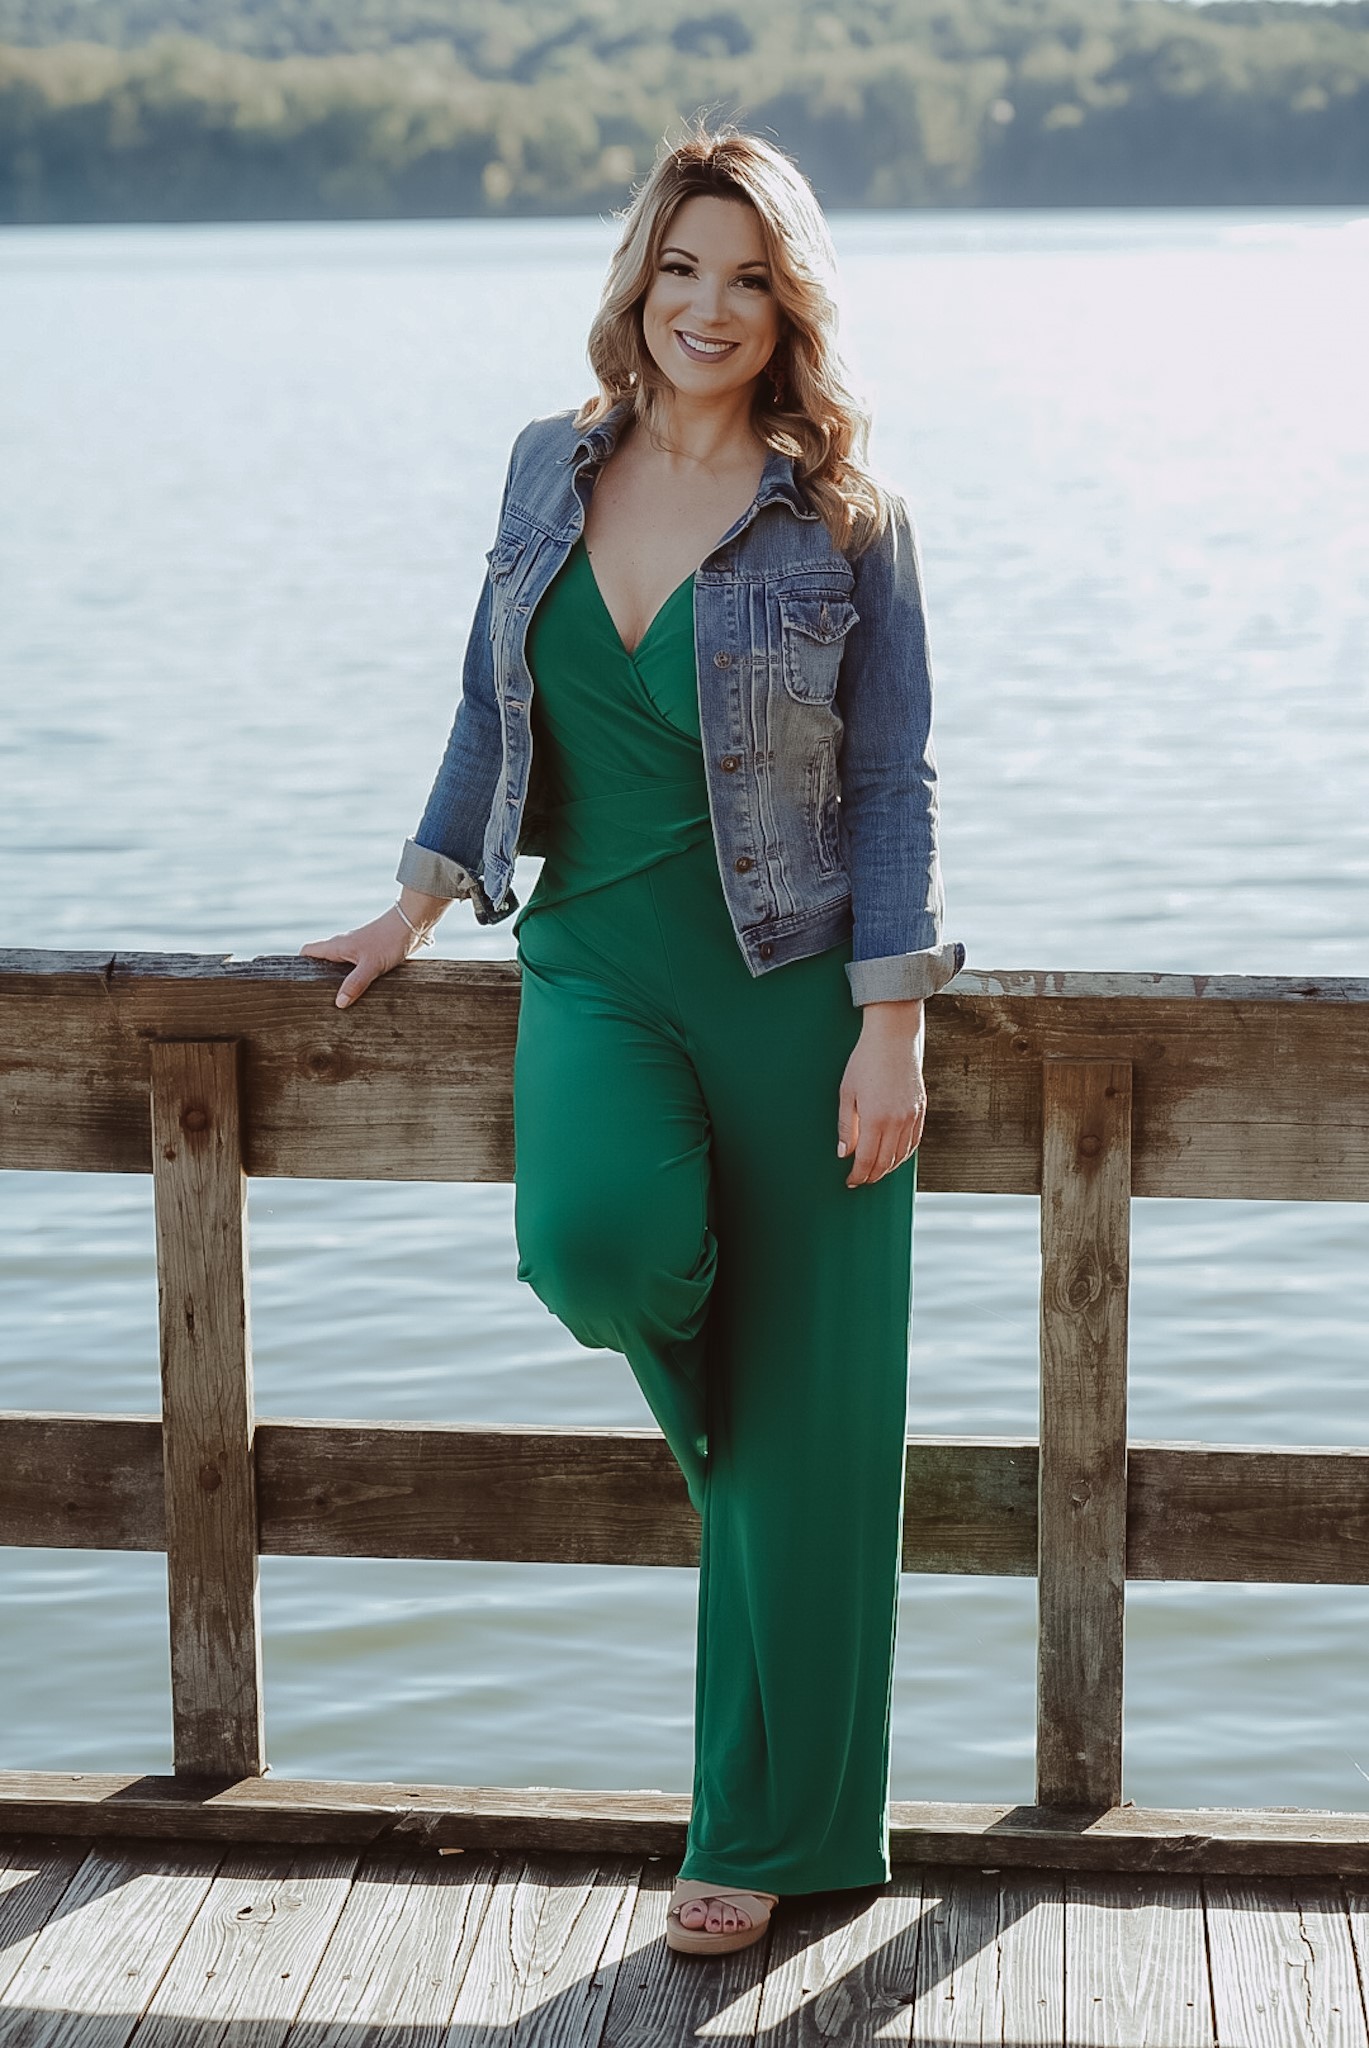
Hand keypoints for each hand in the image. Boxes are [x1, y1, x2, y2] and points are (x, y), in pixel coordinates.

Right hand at [299, 908, 416, 1008]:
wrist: (411, 924)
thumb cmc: (389, 940)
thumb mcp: (371, 966)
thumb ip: (355, 984)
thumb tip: (339, 1003)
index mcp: (336, 946)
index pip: (307, 951)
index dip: (299, 965)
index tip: (298, 983)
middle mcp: (342, 947)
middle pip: (321, 962)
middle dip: (318, 978)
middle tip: (318, 998)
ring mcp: (355, 950)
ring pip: (338, 966)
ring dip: (337, 980)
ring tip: (337, 999)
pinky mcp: (368, 954)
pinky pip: (353, 967)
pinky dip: (352, 978)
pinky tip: (359, 992)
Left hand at [837, 1000, 925, 1186]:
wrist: (893, 1039)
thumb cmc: (865, 1061)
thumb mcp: (847, 1093)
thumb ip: (847, 1126)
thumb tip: (845, 1153)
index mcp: (875, 1118)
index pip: (867, 1160)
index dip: (858, 1175)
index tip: (850, 1181)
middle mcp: (897, 1121)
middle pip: (885, 1162)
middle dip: (872, 1176)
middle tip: (860, 1180)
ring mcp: (912, 1116)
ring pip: (901, 1155)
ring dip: (888, 1168)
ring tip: (875, 1172)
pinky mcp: (921, 1110)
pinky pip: (914, 1142)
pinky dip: (903, 1154)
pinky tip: (894, 1157)